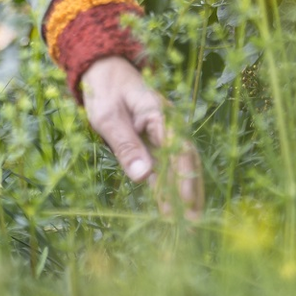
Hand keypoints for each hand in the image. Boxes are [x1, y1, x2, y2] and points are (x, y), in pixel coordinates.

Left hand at [79, 56, 203, 219]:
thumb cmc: (105, 89)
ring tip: (187, 226)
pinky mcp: (153, 144)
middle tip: (194, 225)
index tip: (185, 205)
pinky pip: (164, 169)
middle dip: (191, 194)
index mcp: (162, 115)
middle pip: (186, 163)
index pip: (180, 151)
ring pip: (177, 170)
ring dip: (181, 196)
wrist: (101, 70)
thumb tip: (144, 177)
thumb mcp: (109, 117)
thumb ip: (126, 145)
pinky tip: (169, 210)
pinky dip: (167, 189)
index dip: (184, 180)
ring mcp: (162, 136)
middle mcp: (168, 127)